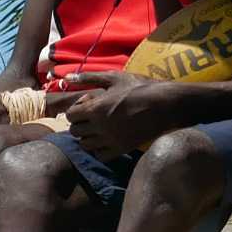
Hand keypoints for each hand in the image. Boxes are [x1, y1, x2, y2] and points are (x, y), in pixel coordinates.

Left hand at [55, 70, 199, 154]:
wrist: (164, 105)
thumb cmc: (139, 87)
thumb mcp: (114, 77)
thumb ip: (89, 77)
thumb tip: (68, 76)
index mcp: (96, 108)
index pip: (70, 116)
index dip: (76, 110)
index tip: (87, 105)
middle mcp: (100, 126)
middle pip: (75, 132)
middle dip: (80, 124)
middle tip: (92, 117)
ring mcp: (110, 140)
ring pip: (85, 145)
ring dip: (88, 137)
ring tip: (98, 128)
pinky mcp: (121, 149)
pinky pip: (99, 156)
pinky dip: (99, 150)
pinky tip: (107, 139)